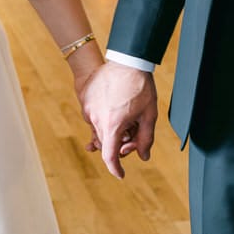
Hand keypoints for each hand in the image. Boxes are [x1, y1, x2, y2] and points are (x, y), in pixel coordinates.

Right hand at [80, 62, 157, 178]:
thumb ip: (145, 139)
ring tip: (126, 116)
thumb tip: (143, 156)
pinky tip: (115, 107)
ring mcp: (88, 108)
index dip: (115, 169)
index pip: (110, 156)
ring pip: (99, 130)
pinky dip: (104, 118)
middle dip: (119, 145)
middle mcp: (96, 118)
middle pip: (105, 143)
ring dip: (111, 130)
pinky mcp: (85, 99)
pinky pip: (93, 116)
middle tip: (133, 135)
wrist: (126, 59)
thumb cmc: (140, 86)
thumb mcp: (148, 115)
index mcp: (113, 124)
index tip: (121, 174)